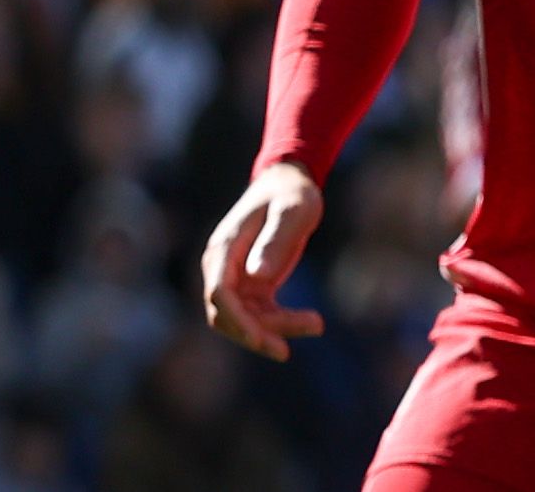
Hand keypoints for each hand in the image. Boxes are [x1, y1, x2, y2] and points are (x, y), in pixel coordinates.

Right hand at [200, 164, 325, 359]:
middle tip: (284, 351)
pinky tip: (310, 322)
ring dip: (273, 329)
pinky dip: (280, 322)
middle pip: (226, 314)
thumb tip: (256, 276)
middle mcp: (223, 267)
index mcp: (224, 250)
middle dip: (253, 334)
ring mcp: (236, 277)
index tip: (259, 339)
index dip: (236, 321)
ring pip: (245, 318)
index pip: (218, 294)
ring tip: (316, 324)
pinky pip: (260, 313)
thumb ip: (274, 241)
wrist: (291, 183)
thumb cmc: (291, 194)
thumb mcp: (291, 212)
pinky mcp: (253, 284)